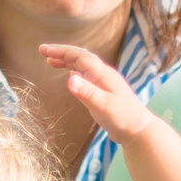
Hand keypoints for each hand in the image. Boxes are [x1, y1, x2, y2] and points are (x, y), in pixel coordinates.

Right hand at [38, 43, 153, 139]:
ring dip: (66, 61)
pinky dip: (74, 71)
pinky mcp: (103, 91)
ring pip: (83, 66)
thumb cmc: (122, 118)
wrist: (138, 129)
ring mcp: (103, 82)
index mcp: (102, 73)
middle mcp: (103, 74)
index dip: (61, 51)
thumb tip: (69, 78)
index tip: (44, 50)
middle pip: (80, 57)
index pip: (79, 56)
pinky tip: (70, 75)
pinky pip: (86, 75)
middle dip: (61, 53)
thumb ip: (87, 92)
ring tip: (50, 61)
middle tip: (43, 51)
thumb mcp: (103, 106)